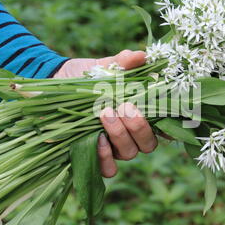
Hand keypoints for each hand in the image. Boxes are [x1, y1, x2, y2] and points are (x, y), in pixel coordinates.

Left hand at [54, 50, 157, 177]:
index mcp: (139, 114)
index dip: (169, 124)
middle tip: (125, 106)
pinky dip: (106, 156)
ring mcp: (113, 148)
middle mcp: (130, 135)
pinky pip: (108, 168)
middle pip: (148, 143)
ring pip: (129, 154)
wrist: (56, 84)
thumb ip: (122, 62)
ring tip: (105, 113)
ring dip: (121, 136)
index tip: (164, 112)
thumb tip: (140, 56)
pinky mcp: (93, 157)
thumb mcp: (103, 67)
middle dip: (139, 126)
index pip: (162, 127)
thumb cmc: (85, 76)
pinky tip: (97, 138)